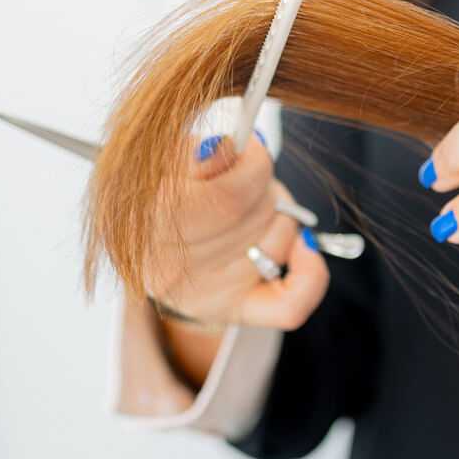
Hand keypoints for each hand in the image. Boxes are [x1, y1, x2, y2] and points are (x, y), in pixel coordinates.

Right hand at [145, 133, 328, 329]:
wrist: (149, 237)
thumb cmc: (160, 188)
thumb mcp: (166, 159)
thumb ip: (195, 154)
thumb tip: (225, 147)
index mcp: (151, 227)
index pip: (230, 198)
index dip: (254, 164)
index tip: (249, 147)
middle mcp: (173, 272)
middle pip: (258, 217)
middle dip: (263, 184)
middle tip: (246, 174)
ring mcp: (206, 297)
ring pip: (279, 244)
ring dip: (279, 213)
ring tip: (253, 203)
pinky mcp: (234, 311)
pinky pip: (290, 306)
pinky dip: (310, 274)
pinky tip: (304, 246)